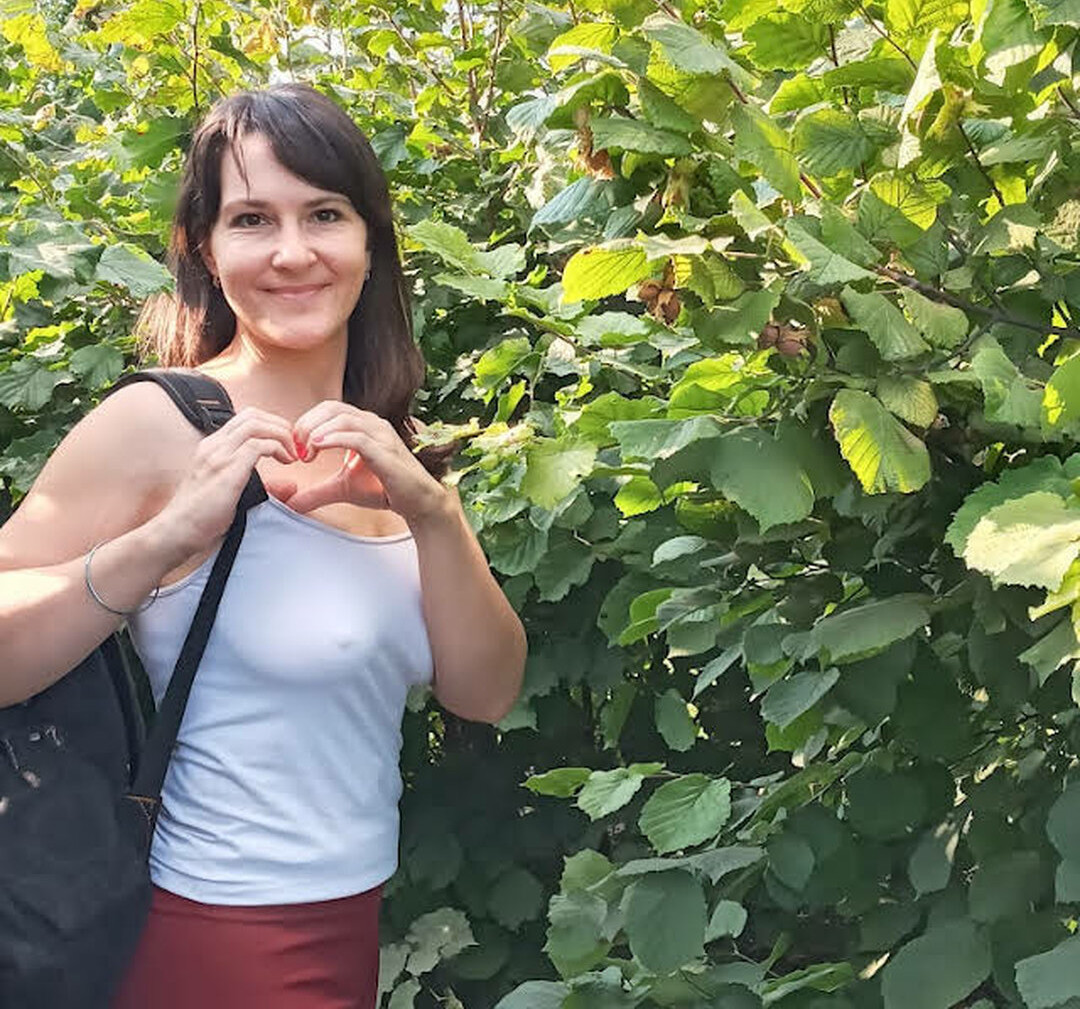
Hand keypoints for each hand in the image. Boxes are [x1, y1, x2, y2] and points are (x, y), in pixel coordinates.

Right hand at [153, 406, 298, 553]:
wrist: (177, 530)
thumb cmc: (201, 517)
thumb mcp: (230, 491)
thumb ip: (258, 483)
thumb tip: (291, 486)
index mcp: (212, 447)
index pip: (245, 419)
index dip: (271, 425)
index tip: (286, 444)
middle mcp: (214, 445)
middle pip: (252, 415)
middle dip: (280, 425)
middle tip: (294, 444)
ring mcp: (219, 455)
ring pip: (257, 425)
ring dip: (281, 435)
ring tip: (292, 454)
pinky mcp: (227, 469)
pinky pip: (258, 445)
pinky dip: (278, 448)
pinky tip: (286, 462)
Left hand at [284, 402, 448, 525]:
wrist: (416, 502)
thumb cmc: (383, 489)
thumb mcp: (342, 489)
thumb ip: (317, 492)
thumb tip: (291, 504)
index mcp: (363, 425)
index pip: (328, 409)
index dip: (307, 423)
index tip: (296, 448)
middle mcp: (372, 424)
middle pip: (332, 408)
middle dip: (308, 424)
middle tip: (296, 448)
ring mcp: (381, 435)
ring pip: (343, 418)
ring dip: (318, 432)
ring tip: (306, 451)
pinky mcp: (386, 452)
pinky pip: (357, 437)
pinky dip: (334, 439)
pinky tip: (318, 447)